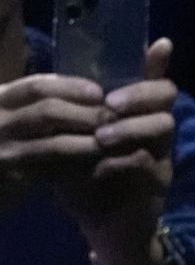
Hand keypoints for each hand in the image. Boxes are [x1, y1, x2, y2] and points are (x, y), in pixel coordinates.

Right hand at [0, 69, 104, 210]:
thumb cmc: (4, 142)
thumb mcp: (13, 115)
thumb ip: (37, 103)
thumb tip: (84, 93)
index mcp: (0, 99)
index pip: (38, 86)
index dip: (72, 88)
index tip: (98, 92)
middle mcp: (0, 121)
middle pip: (49, 111)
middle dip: (87, 114)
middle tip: (114, 118)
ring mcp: (8, 151)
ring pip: (57, 144)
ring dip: (90, 143)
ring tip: (114, 143)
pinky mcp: (19, 178)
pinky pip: (57, 171)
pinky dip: (81, 166)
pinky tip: (102, 166)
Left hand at [63, 40, 176, 264]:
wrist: (105, 232)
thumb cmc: (89, 185)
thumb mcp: (76, 146)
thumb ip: (78, 122)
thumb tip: (64, 92)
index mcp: (135, 119)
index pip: (152, 83)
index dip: (156, 64)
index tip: (157, 45)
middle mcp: (154, 134)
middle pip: (166, 98)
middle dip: (139, 94)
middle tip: (110, 104)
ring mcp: (162, 158)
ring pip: (162, 127)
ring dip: (130, 128)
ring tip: (101, 138)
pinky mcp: (160, 185)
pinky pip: (147, 163)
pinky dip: (121, 163)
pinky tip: (100, 170)